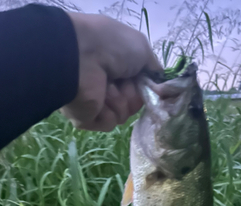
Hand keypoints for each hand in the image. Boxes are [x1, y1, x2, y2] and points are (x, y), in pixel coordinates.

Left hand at [61, 13, 161, 131]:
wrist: (81, 57)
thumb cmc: (111, 46)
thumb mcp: (142, 48)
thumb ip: (153, 67)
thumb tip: (159, 80)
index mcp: (117, 69)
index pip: (140, 88)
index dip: (146, 87)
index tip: (147, 83)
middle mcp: (107, 86)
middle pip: (134, 104)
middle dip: (133, 95)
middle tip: (123, 82)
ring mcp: (96, 103)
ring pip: (123, 115)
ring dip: (119, 101)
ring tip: (107, 87)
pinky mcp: (87, 118)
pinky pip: (109, 123)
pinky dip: (108, 111)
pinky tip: (99, 98)